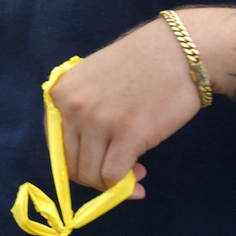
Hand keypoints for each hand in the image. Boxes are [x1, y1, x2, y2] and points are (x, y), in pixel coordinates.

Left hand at [49, 18, 198, 198]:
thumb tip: (84, 154)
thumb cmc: (140, 64)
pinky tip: (139, 175)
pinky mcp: (129, 134)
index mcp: (59, 95)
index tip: (96, 164)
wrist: (180, 50)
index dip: (76, 162)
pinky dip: (124, 185)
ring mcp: (100, 121)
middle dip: (93, 178)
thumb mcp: (91, 79)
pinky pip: (113, 176)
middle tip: (117, 173)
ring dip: (111, 183)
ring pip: (92, 175)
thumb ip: (80, 111)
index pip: (55, 145)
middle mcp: (72, 108)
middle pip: (71, 164)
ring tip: (134, 172)